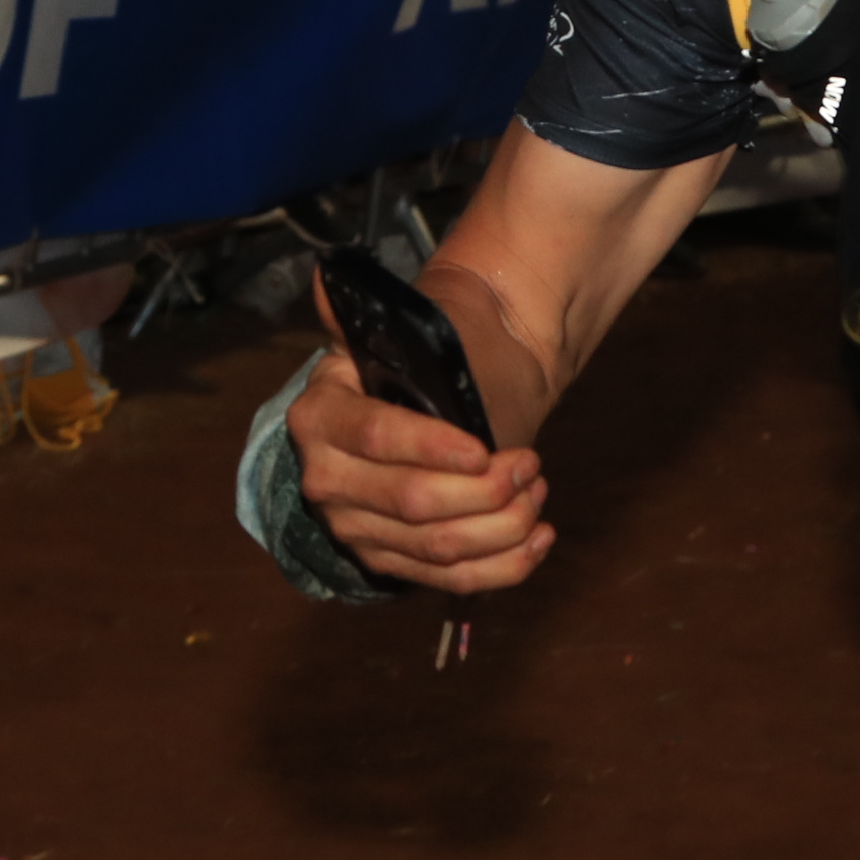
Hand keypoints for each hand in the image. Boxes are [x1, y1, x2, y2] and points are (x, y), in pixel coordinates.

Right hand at [288, 290, 553, 594]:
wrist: (444, 397)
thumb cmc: (427, 361)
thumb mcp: (397, 331)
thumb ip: (357, 313)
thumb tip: (324, 277)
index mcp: (320, 416)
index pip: (375, 439)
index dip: (431, 448)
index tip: (485, 448)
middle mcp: (326, 481)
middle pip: (412, 503)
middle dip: (484, 490)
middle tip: (531, 463)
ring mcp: (357, 530)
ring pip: (438, 548)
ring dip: (502, 525)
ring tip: (538, 488)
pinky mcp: (394, 564)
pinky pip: (452, 582)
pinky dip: (504, 567)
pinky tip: (539, 538)